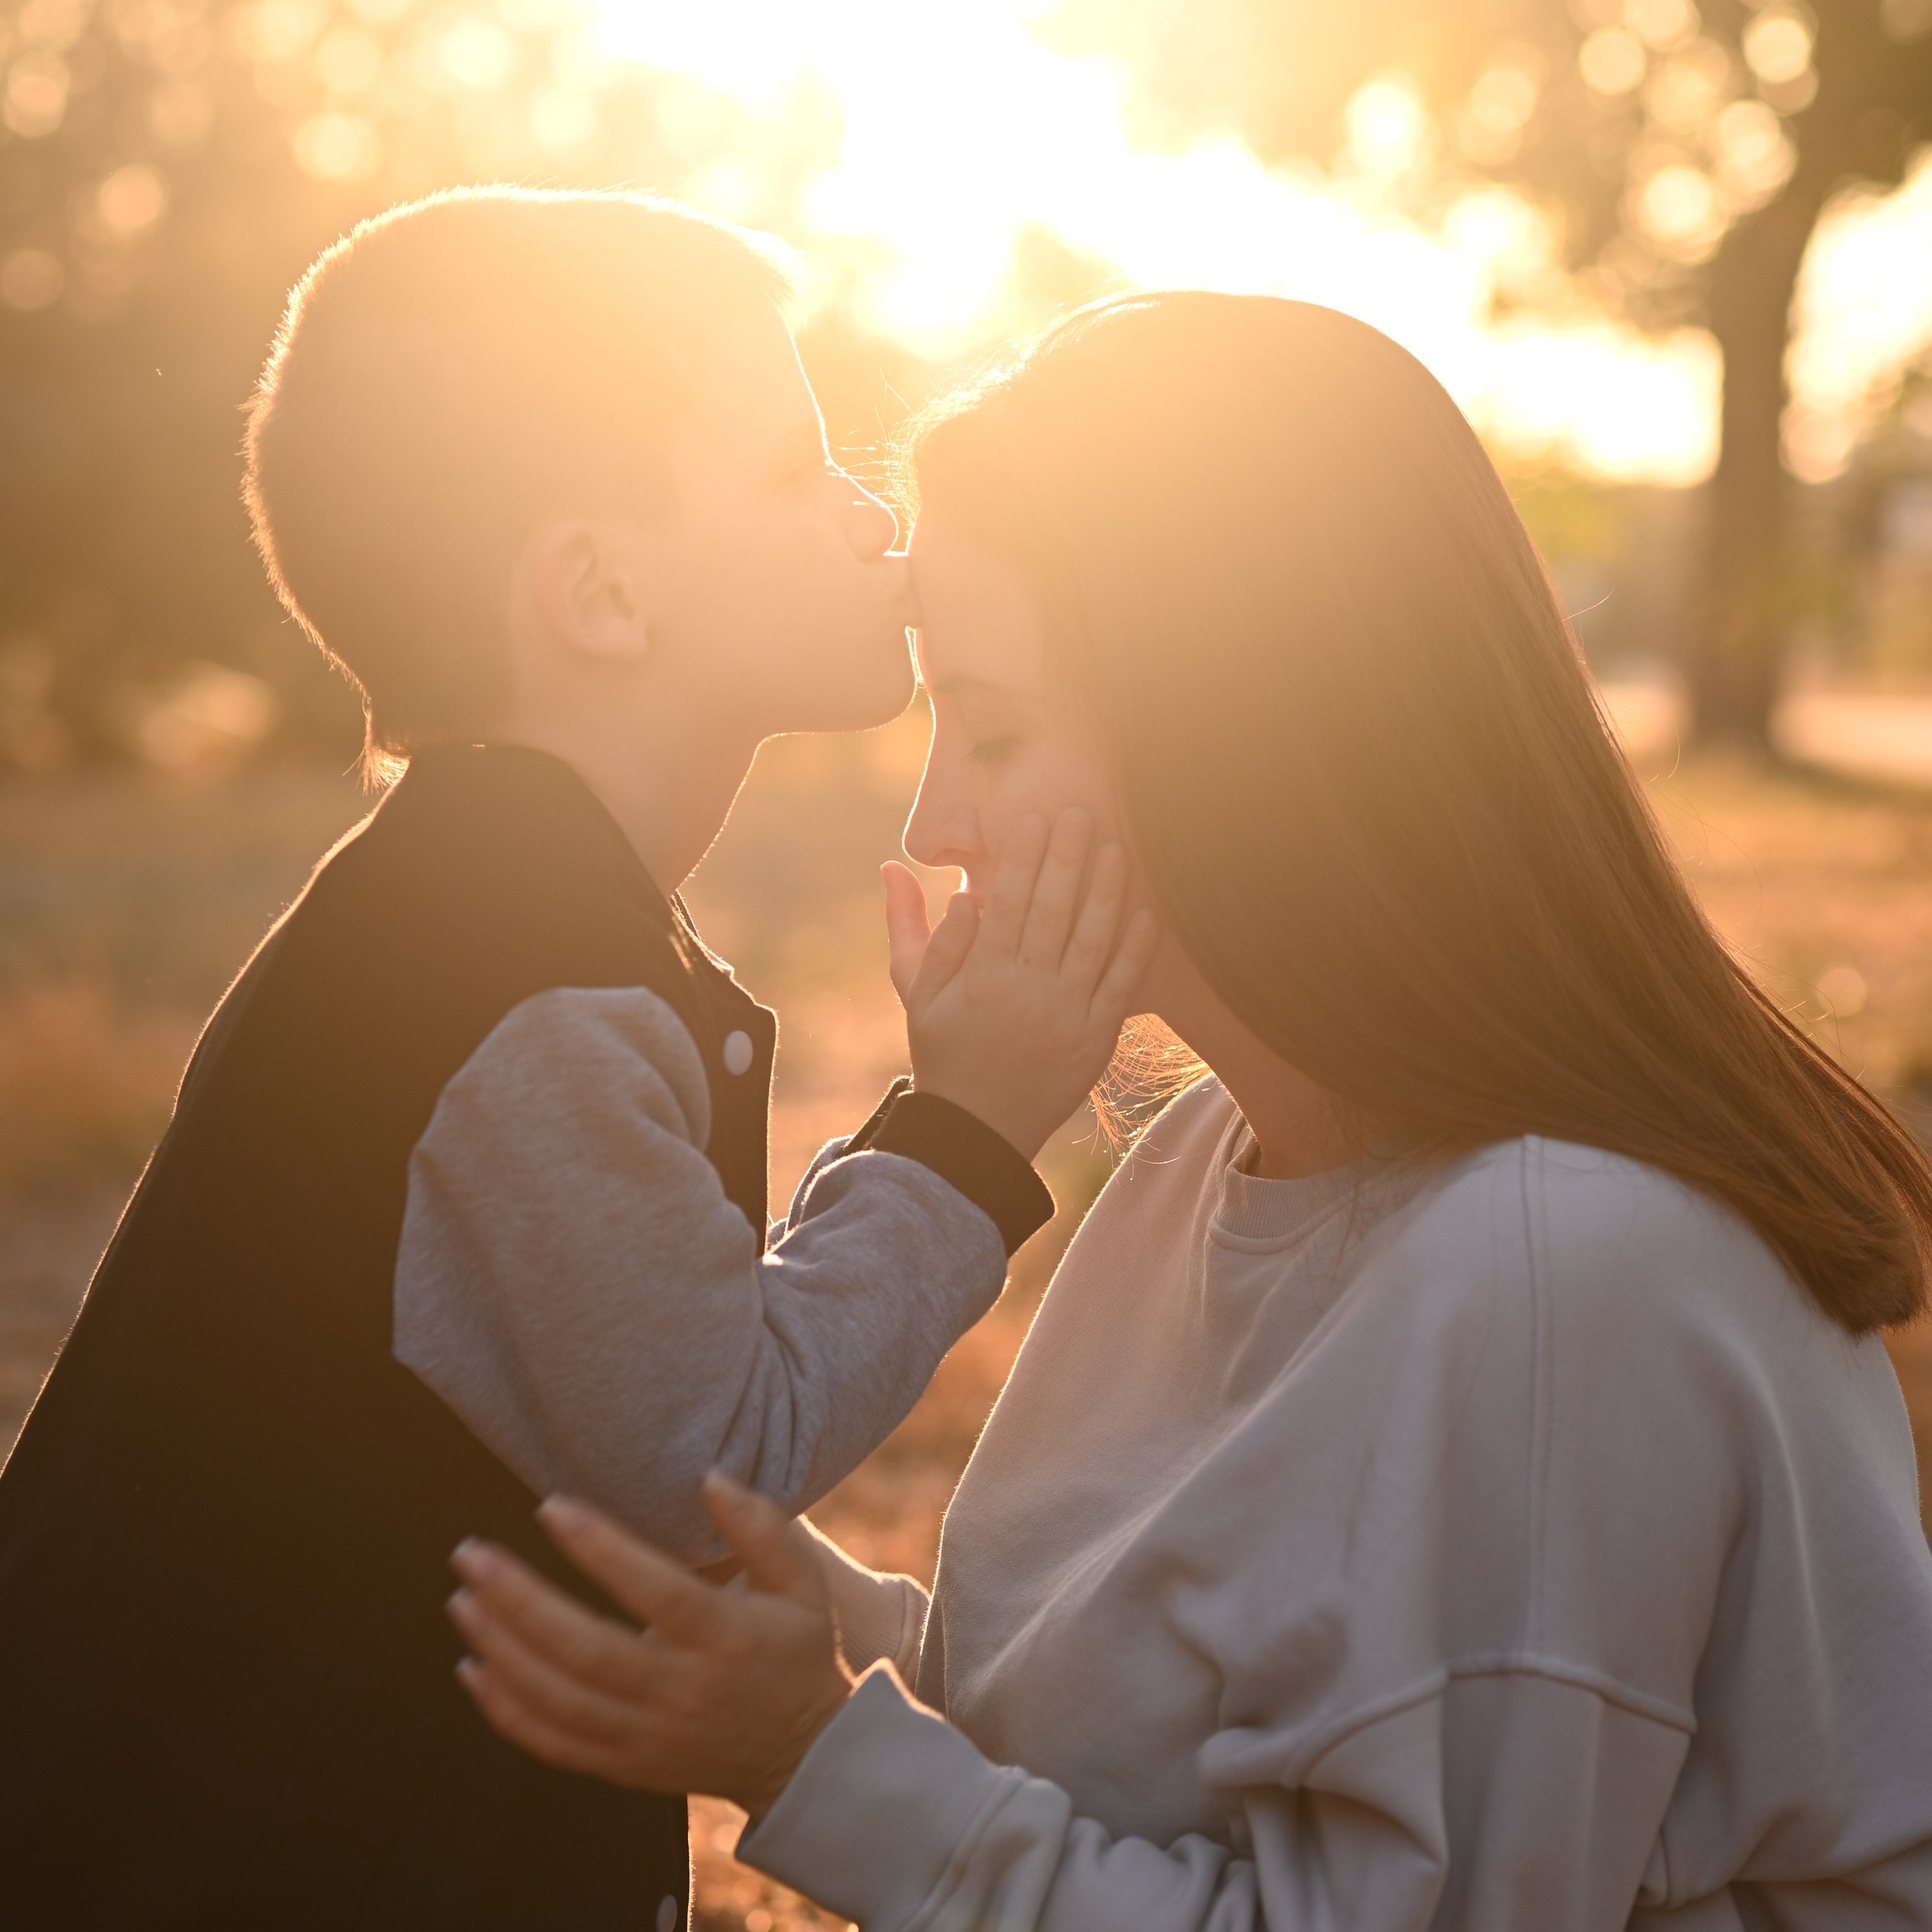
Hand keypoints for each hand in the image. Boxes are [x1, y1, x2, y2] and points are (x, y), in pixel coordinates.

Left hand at [448, 1473, 850, 1820]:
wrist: (804, 1757)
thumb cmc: (799, 1651)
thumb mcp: (803, 1583)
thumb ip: (762, 1528)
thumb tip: (711, 1477)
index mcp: (726, 1640)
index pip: (655, 1591)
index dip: (600, 1549)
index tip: (551, 1506)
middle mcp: (682, 1693)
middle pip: (587, 1652)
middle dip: (520, 1601)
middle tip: (472, 1554)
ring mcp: (650, 1737)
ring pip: (560, 1700)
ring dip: (502, 1650)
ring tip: (463, 1598)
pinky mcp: (627, 1765)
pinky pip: (554, 1744)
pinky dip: (507, 1710)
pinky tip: (473, 1668)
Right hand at [882, 809, 1158, 1159]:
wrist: (978, 1130)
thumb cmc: (943, 1052)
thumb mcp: (915, 992)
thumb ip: (911, 928)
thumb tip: (898, 868)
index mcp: (983, 974)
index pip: (1007, 900)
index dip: (1023, 856)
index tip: (1033, 818)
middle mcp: (1028, 989)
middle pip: (1054, 909)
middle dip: (1068, 856)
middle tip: (1079, 813)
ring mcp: (1067, 1015)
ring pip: (1093, 939)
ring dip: (1107, 889)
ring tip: (1115, 848)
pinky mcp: (1097, 1039)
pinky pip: (1121, 985)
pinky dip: (1134, 948)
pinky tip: (1144, 912)